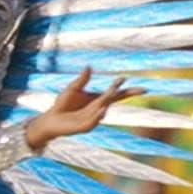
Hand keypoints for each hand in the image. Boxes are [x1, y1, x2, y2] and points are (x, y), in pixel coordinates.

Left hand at [25, 69, 141, 150]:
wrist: (51, 119)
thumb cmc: (62, 105)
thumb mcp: (72, 89)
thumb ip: (81, 80)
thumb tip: (89, 66)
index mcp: (97, 100)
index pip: (115, 94)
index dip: (127, 90)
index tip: (140, 87)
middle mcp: (98, 109)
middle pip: (114, 100)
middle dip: (127, 94)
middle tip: (141, 90)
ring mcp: (92, 118)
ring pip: (104, 109)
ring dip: (110, 100)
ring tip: (115, 90)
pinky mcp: (83, 127)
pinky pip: (93, 122)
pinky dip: (98, 116)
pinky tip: (103, 109)